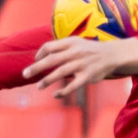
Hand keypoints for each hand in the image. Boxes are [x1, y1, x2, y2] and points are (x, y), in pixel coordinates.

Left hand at [22, 36, 137, 98]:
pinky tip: (56, 95)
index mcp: (71, 43)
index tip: (36, 60)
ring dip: (47, 80)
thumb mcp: (76, 43)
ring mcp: (82, 64)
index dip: (40, 53)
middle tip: (24, 74)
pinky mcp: (87, 76)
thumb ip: (61, 48)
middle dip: (37, 67)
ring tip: (39, 86)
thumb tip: (41, 56)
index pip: (50, 46)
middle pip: (52, 59)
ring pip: (61, 72)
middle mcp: (75, 52)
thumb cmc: (90, 50)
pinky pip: (73, 85)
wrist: (112, 55)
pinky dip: (63, 91)